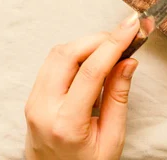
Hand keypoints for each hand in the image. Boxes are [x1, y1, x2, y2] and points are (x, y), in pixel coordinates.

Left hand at [25, 14, 140, 159]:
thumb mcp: (112, 139)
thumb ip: (119, 98)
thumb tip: (128, 61)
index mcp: (66, 124)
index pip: (92, 71)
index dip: (114, 44)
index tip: (132, 27)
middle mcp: (43, 109)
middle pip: (68, 54)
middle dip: (99, 38)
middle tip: (125, 34)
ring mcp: (34, 102)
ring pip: (57, 54)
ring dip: (87, 43)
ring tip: (113, 46)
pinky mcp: (33, 97)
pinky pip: (52, 63)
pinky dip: (76, 52)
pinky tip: (95, 57)